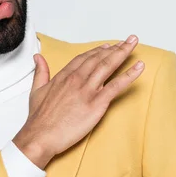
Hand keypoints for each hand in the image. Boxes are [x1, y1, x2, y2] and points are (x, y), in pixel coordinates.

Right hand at [12, 35, 144, 168]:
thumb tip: (38, 57)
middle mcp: (77, 79)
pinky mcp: (97, 103)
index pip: (84, 58)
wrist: (40, 136)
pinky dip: (129, 75)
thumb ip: (40, 72)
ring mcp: (88, 90)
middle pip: (99, 58)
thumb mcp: (36, 90)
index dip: (98, 51)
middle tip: (128, 40)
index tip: (108, 46)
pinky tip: (139, 67)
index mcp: (64, 76)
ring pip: (108, 66)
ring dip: (123, 53)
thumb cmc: (39, 118)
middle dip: (115, 48)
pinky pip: (116, 86)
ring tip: (134, 43)